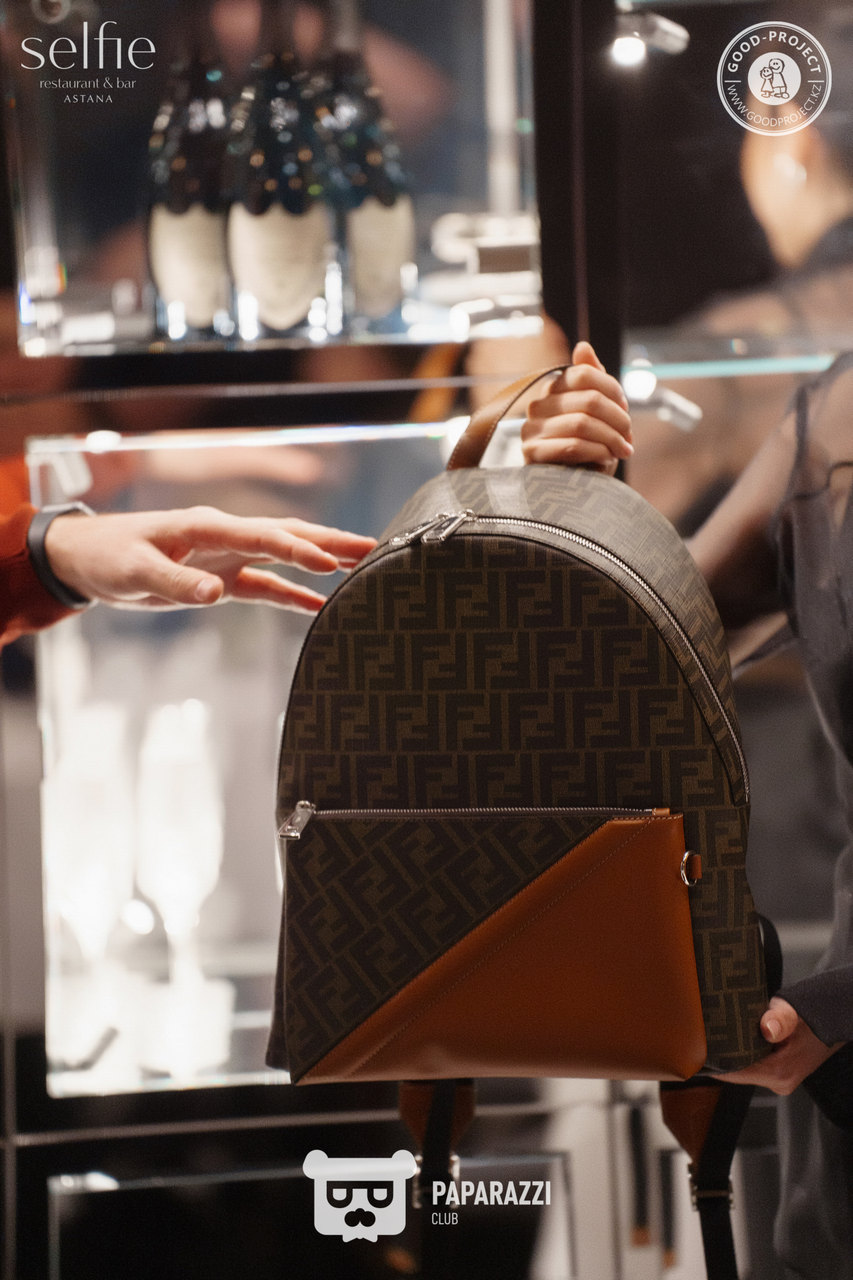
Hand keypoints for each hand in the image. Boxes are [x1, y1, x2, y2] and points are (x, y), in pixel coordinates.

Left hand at [44, 506, 375, 613]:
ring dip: (321, 560)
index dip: (299, 548)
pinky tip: (320, 605)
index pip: (263, 535)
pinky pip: (265, 584)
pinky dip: (293, 594)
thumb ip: (175, 582)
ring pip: (283, 555)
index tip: (332, 562)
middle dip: (330, 541)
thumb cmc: (108, 557)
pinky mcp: (221, 576)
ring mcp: (226, 555)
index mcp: (206, 525)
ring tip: (363, 566)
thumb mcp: (134, 572)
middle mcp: (224, 535)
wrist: (87, 558)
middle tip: (373, 547)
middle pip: (287, 535)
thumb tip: (214, 594)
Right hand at [521, 341, 632, 474]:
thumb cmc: (587, 451)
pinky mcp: (532, 454)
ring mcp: (531, 430)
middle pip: (588, 399)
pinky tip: (607, 459)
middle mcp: (537, 406)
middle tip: (628, 437)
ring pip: (582, 423)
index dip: (612, 390)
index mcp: (552, 390)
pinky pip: (572, 445)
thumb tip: (583, 346)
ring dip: (611, 438)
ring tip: (623, 450)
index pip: (584, 374)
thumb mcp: (595, 414)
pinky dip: (598, 452)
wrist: (572, 494)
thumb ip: (592, 381)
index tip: (625, 409)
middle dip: (618, 419)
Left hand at [711, 997, 843, 1093]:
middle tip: (698, 1041)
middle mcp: (778, 1083)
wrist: (826, 1022)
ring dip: (731, 1056)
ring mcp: (778, 1081)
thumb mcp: (791, 1012)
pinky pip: (752, 1067)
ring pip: (744, 1070)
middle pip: (737, 1073)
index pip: (736, 1073)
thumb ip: (779, 1019)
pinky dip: (742, 1055)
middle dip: (720, 1058)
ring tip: (711, 1040)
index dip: (715, 1063)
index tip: (694, 1053)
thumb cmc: (807, 1016)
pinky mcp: (777, 1076)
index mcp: (780, 1073)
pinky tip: (731, 1042)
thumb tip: (767, 1029)